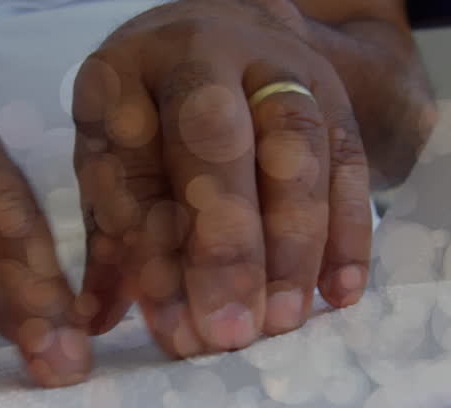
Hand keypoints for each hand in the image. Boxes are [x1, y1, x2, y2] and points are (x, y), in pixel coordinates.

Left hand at [73, 0, 373, 356]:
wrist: (226, 32)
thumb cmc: (150, 116)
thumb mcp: (111, 159)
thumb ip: (111, 236)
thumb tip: (100, 322)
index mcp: (128, 72)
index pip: (138, 162)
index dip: (155, 252)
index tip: (172, 328)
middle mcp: (206, 56)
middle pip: (218, 143)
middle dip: (227, 246)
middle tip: (232, 332)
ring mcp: (280, 71)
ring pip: (296, 151)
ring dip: (293, 247)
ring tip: (282, 321)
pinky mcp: (336, 99)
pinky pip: (351, 165)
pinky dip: (348, 234)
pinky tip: (339, 294)